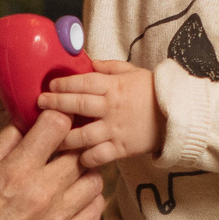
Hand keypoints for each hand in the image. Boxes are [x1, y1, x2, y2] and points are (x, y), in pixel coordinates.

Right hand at [0, 112, 104, 219]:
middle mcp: (41, 194)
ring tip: (67, 170)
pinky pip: (93, 213)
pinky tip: (73, 196)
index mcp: (15, 172)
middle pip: (80, 151)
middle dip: (72, 141)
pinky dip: (89, 199)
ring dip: (84, 170)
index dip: (56, 116)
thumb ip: (2, 147)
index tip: (51, 117)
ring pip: (94, 181)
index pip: (57, 126)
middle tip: (61, 142)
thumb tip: (20, 126)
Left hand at [43, 61, 164, 170]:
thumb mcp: (132, 72)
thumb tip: (86, 61)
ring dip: (63, 137)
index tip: (49, 86)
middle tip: (39, 105)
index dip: (64, 84)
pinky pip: (98, 155)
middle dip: (55, 105)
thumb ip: (108, 67)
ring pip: (82, 135)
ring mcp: (115, 129)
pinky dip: (85, 158)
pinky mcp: (121, 148)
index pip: (83, 82)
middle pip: (77, 106)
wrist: (179, 116)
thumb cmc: (154, 92)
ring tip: (49, 137)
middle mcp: (111, 107)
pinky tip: (73, 158)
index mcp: (114, 86)